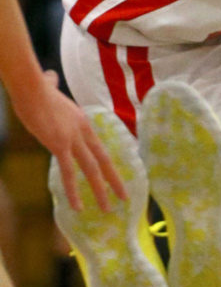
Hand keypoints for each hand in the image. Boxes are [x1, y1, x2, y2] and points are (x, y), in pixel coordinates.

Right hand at [11, 71, 125, 210]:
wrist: (30, 85)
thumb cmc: (34, 86)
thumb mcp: (49, 89)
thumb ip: (52, 85)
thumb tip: (49, 77)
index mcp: (83, 122)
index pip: (100, 148)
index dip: (109, 164)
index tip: (116, 177)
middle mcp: (83, 132)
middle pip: (104, 160)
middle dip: (115, 181)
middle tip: (125, 198)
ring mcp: (73, 139)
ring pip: (92, 170)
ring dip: (100, 191)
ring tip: (107, 209)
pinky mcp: (59, 145)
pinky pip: (69, 173)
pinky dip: (73, 191)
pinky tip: (78, 206)